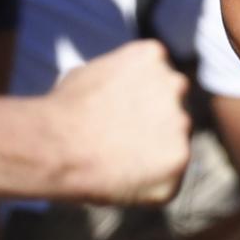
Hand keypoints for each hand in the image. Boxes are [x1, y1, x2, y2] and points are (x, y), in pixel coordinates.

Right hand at [44, 42, 192, 205]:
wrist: (57, 145)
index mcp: (153, 55)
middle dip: (155, 127)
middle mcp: (175, 84)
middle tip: (121, 143)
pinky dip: (150, 183)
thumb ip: (118, 79)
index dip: (140, 103)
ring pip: (175, 143)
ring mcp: (182, 122)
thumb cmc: (63, 111)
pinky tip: (121, 178)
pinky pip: (170, 176)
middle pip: (174, 109)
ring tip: (116, 161)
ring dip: (154, 155)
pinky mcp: (180, 159)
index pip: (160, 80)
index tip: (119, 118)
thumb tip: (118, 89)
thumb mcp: (90, 73)